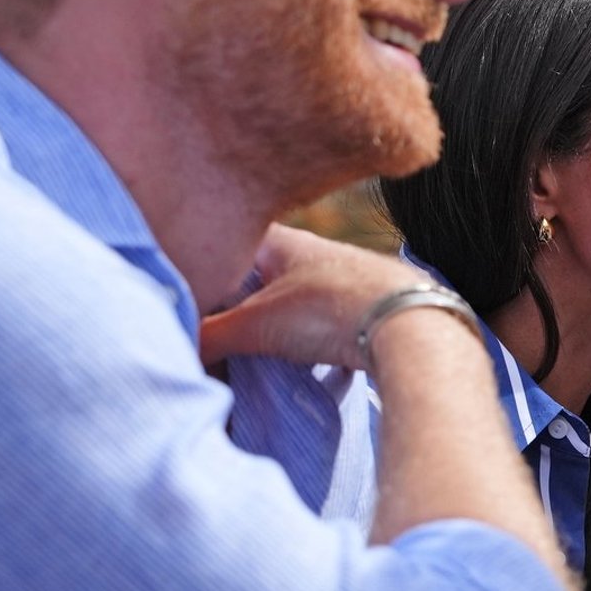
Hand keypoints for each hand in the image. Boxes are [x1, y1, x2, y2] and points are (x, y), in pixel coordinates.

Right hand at [198, 224, 422, 370]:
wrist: (412, 325)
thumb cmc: (330, 311)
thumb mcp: (257, 325)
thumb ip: (210, 335)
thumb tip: (179, 348)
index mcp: (284, 240)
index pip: (233, 237)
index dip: (207, 256)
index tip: (184, 283)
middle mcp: (316, 250)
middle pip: (263, 268)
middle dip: (240, 295)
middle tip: (215, 324)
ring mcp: (346, 275)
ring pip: (296, 293)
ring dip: (277, 315)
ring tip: (255, 344)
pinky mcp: (369, 303)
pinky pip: (326, 315)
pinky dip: (310, 331)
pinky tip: (303, 352)